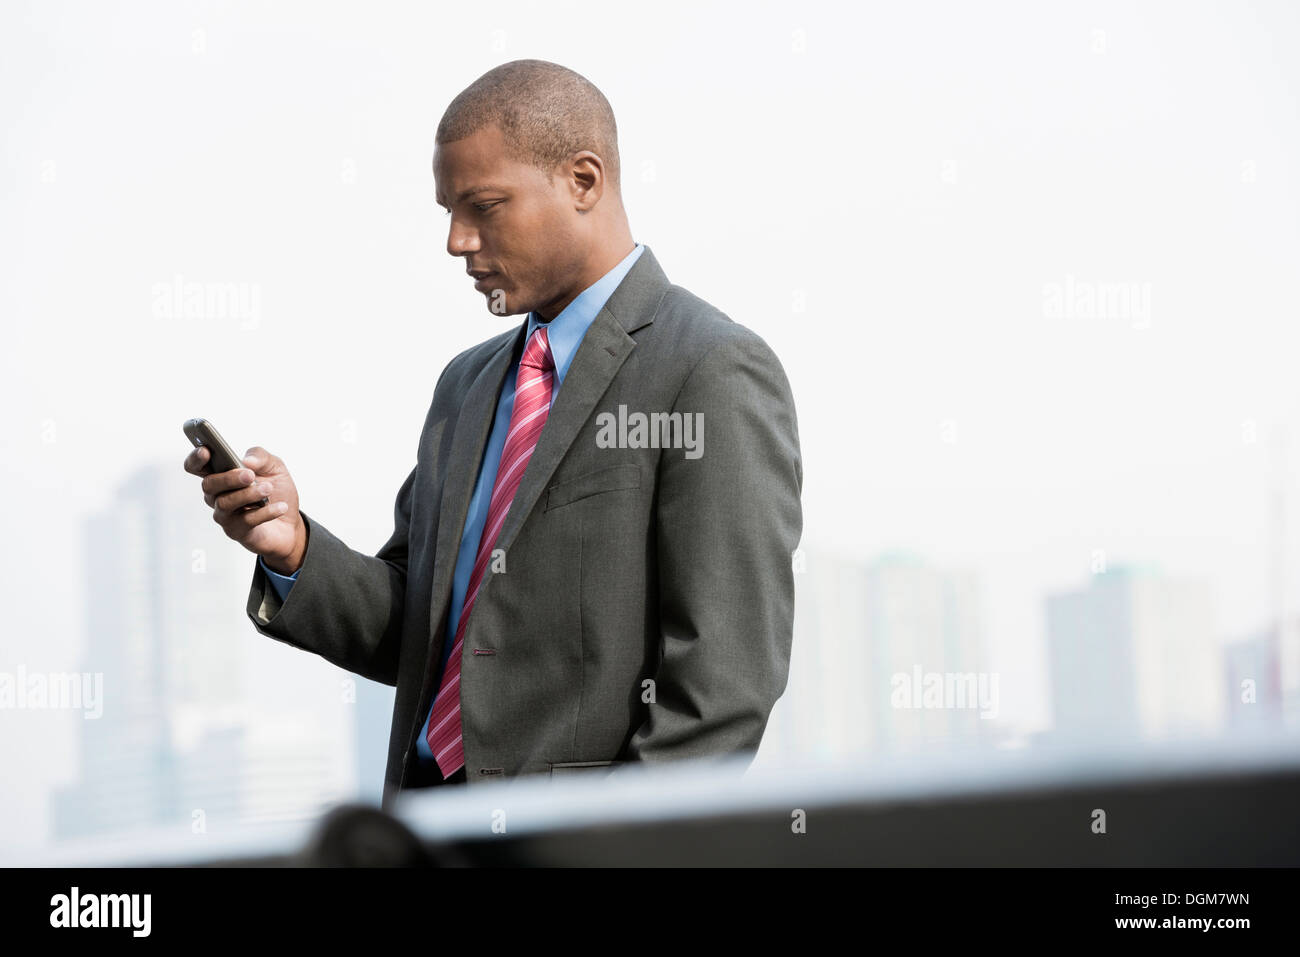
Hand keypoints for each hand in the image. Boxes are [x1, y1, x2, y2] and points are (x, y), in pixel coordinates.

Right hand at [184, 444, 307, 574]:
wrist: (291, 522)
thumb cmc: (277, 491)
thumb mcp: (274, 467)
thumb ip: (260, 457)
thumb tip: (247, 460)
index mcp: (221, 475)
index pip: (196, 466)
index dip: (196, 459)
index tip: (206, 451)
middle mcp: (217, 495)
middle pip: (209, 485)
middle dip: (229, 478)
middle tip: (249, 475)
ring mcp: (225, 514)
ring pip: (225, 503)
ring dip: (248, 494)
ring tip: (268, 489)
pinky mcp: (236, 531)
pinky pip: (246, 520)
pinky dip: (265, 512)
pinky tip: (280, 507)